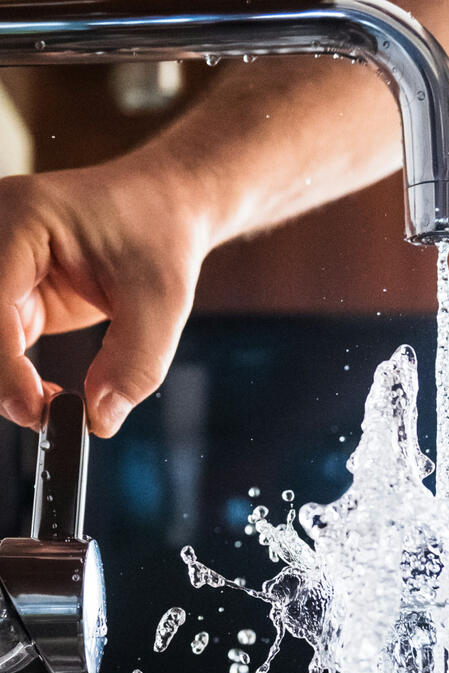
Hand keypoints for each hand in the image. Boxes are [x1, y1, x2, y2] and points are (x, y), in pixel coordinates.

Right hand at [0, 154, 210, 436]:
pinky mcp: (8, 295)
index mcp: (21, 218)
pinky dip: (12, 377)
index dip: (3, 364)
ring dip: (3, 379)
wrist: (165, 209)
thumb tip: (99, 420)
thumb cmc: (161, 236)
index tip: (35, 410)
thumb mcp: (162, 301)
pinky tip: (44, 396)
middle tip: (42, 415)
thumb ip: (134, 364)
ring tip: (49, 406)